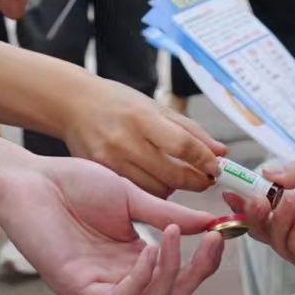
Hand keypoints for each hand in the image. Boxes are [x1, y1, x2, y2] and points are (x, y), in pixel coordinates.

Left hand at [0, 155, 225, 294]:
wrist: (31, 177)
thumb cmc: (75, 182)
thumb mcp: (132, 197)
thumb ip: (169, 214)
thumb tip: (211, 221)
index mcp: (133, 255)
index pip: (178, 275)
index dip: (204, 260)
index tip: (221, 233)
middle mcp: (119, 275)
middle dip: (197, 273)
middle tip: (210, 241)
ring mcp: (98, 284)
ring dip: (169, 273)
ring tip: (170, 237)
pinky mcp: (77, 287)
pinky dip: (141, 279)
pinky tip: (149, 250)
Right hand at [60, 78, 226, 196]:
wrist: (73, 104)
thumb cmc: (117, 102)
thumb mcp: (155, 106)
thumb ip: (190, 130)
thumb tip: (221, 152)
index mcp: (143, 117)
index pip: (183, 145)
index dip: (205, 160)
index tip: (217, 168)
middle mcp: (125, 140)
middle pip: (173, 174)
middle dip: (197, 181)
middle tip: (206, 178)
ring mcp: (111, 160)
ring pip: (157, 190)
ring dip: (174, 187)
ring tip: (175, 175)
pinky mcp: (102, 174)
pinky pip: (138, 192)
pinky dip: (152, 189)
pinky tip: (153, 177)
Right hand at [227, 160, 294, 293]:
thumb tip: (266, 170)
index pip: (268, 200)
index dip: (249, 193)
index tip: (230, 183)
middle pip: (264, 221)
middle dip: (251, 208)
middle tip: (245, 194)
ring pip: (273, 235)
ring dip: (271, 215)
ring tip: (275, 198)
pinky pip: (292, 247)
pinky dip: (289, 228)